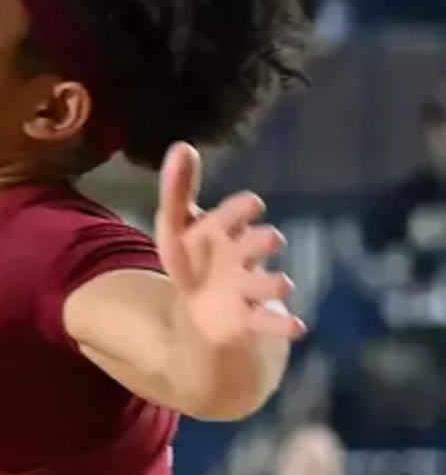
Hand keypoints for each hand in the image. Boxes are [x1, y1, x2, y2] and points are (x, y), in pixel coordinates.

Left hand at [153, 142, 304, 345]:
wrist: (203, 306)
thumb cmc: (195, 256)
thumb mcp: (176, 226)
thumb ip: (178, 189)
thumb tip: (182, 145)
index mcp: (226, 228)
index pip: (237, 211)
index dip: (241, 210)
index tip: (251, 207)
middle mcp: (244, 253)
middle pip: (259, 244)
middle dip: (263, 242)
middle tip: (271, 241)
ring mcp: (249, 285)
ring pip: (268, 283)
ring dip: (274, 284)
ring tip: (282, 287)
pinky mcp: (249, 316)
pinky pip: (268, 320)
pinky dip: (282, 324)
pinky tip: (299, 329)